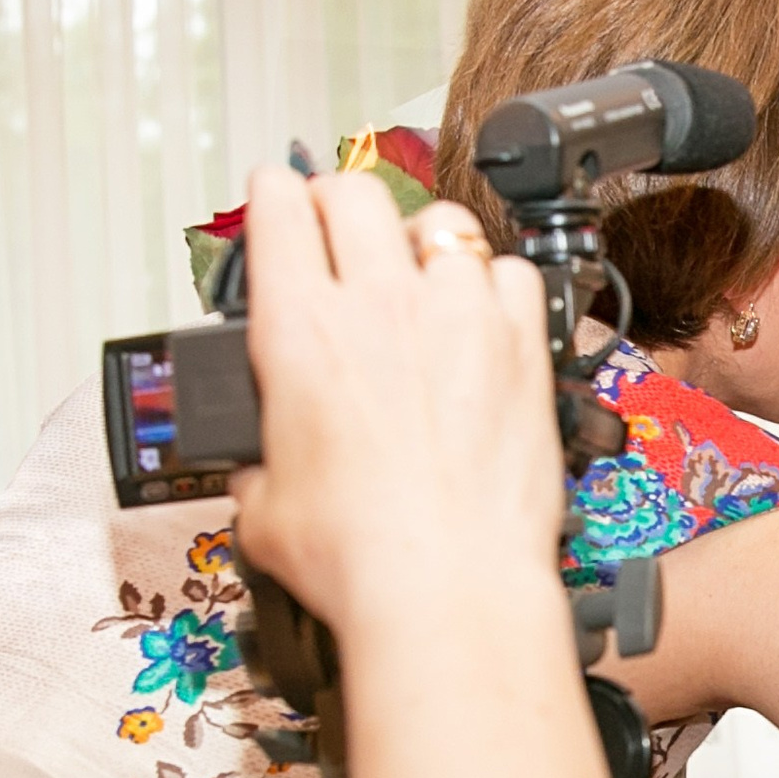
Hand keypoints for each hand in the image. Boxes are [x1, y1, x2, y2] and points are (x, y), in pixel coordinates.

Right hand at [229, 175, 556, 629]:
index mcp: (299, 331)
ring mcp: (457, 317)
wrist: (447, 585)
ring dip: (420, 237)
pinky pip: (511, 273)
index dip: (273, 192)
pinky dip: (493, 282)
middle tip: (338, 225)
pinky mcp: (521, 345)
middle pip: (356, 196)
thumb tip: (260, 463)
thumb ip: (257, 461)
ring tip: (417, 269)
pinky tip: (483, 311)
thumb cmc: (361, 556)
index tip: (276, 193)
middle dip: (339, 200)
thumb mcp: (262, 508)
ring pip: (440, 223)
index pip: (278, 210)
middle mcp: (380, 305)